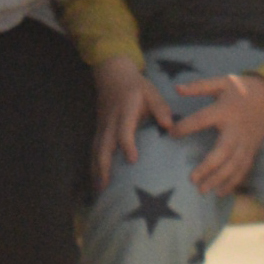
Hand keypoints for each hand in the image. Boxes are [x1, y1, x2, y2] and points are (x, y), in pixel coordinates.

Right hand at [91, 56, 174, 190]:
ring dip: (96, 169)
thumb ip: (160, 108)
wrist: (112, 74)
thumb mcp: (151, 92)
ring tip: (99, 189)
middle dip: (104, 165)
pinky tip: (96, 180)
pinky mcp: (99, 130)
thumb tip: (170, 126)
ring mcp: (102, 126)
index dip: (127, 144)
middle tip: (106, 185)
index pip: (124, 130)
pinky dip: (93, 165)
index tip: (132, 160)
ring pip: (96, 149)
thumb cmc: (136, 86)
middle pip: (104, 144)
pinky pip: (94, 149)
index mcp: (124, 110)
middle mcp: (110, 121)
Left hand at [173, 73, 263, 195]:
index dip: (186, 127)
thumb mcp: (221, 81)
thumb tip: (176, 88)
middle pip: (223, 152)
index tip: (172, 134)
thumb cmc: (241, 89)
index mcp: (225, 110)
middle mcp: (236, 129)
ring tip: (203, 190)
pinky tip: (221, 192)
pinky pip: (243, 169)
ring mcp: (246, 142)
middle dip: (208, 167)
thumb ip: (199, 86)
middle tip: (192, 179)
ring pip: (234, 165)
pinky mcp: (252, 150)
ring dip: (219, 179)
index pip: (202, 119)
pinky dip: (234, 182)